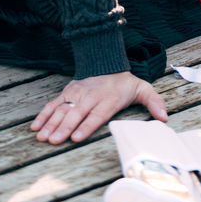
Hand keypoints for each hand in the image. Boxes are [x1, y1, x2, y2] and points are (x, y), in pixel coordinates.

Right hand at [30, 72, 167, 144]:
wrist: (105, 60)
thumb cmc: (123, 82)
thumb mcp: (141, 88)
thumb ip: (153, 101)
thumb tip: (165, 117)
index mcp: (108, 99)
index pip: (96, 114)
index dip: (86, 126)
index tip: (76, 137)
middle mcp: (90, 96)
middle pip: (76, 114)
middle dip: (64, 128)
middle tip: (53, 141)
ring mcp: (77, 94)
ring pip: (62, 109)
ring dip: (51, 124)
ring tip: (41, 137)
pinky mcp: (67, 91)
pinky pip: (53, 103)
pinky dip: (43, 114)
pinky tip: (35, 126)